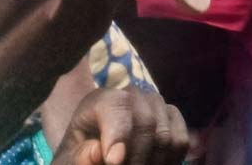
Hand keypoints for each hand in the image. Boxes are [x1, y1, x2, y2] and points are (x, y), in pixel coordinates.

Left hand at [52, 88, 188, 164]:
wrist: (101, 153)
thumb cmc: (82, 154)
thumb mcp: (71, 158)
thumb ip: (80, 156)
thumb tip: (97, 151)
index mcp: (102, 99)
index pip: (117, 107)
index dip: (118, 134)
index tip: (114, 162)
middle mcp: (135, 94)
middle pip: (146, 124)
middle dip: (136, 159)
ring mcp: (158, 104)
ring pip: (165, 136)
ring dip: (153, 163)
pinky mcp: (173, 117)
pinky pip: (180, 142)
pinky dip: (169, 161)